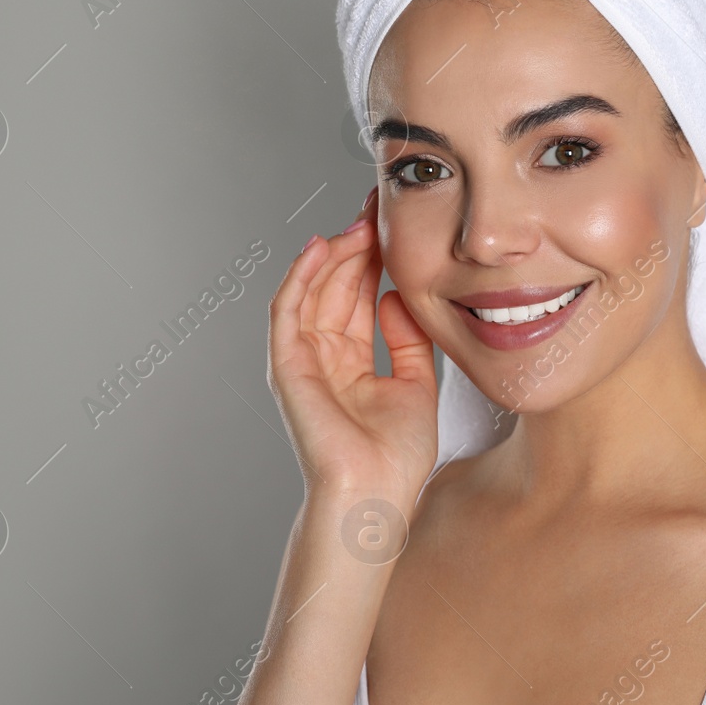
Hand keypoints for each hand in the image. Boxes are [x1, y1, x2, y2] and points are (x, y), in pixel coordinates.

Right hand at [267, 185, 438, 499]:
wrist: (377, 495)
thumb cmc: (396, 456)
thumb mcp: (417, 383)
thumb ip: (407, 340)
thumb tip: (397, 296)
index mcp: (351, 363)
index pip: (358, 298)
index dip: (373, 261)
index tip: (391, 227)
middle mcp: (323, 358)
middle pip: (334, 288)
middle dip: (354, 247)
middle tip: (375, 209)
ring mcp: (302, 362)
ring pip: (310, 291)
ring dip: (332, 254)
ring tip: (357, 223)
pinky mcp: (287, 367)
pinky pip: (287, 311)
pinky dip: (301, 277)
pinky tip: (322, 247)